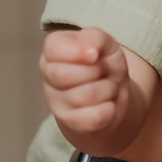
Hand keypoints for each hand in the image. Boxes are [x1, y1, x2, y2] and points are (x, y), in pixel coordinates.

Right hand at [42, 28, 137, 150]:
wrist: (113, 97)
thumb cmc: (104, 65)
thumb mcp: (106, 44)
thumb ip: (95, 38)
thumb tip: (89, 50)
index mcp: (52, 51)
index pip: (53, 49)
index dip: (78, 51)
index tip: (95, 54)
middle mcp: (48, 76)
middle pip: (65, 75)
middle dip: (96, 71)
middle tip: (102, 71)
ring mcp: (56, 102)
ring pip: (86, 96)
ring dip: (107, 89)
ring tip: (106, 87)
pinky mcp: (70, 123)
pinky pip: (94, 117)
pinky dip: (110, 108)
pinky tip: (106, 104)